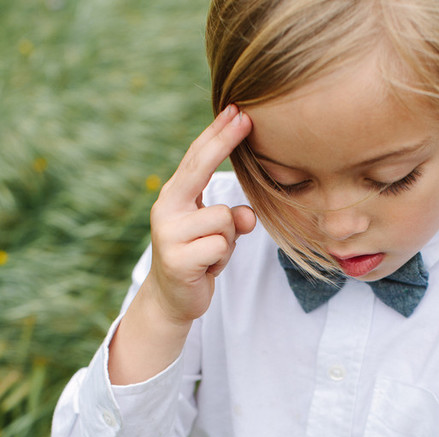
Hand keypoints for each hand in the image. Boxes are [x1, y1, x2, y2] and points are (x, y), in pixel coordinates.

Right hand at [147, 104, 255, 324]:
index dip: (217, 134)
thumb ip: (234, 219)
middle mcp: (166, 209)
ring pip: (225, 219)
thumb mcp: (219, 233)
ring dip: (229, 240)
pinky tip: (207, 269)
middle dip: (224, 142)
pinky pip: (222, 246)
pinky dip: (223, 259)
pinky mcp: (178, 259)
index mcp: (174, 197)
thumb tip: (247, 215)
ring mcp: (169, 234)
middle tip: (245, 117)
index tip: (237, 110)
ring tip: (211, 254)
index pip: (196, 159)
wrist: (172, 299)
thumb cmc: (199, 257)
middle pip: (200, 168)